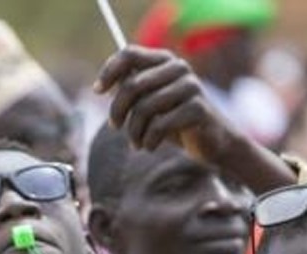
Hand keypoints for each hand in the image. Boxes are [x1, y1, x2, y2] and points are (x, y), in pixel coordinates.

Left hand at [94, 45, 243, 163]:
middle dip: (117, 111)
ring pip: (144, 108)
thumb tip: (102, 86)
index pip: (130, 53)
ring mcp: (191, 86)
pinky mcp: (198, 108)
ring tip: (136, 143)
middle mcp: (178, 68)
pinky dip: (149, 141)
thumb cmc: (173, 120)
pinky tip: (150, 146)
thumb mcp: (148, 102)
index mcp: (164, 60)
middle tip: (115, 127)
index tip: (97, 91)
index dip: (109, 71)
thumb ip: (130, 90)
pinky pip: (160, 126)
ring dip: (134, 132)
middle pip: (131, 85)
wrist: (209, 141)